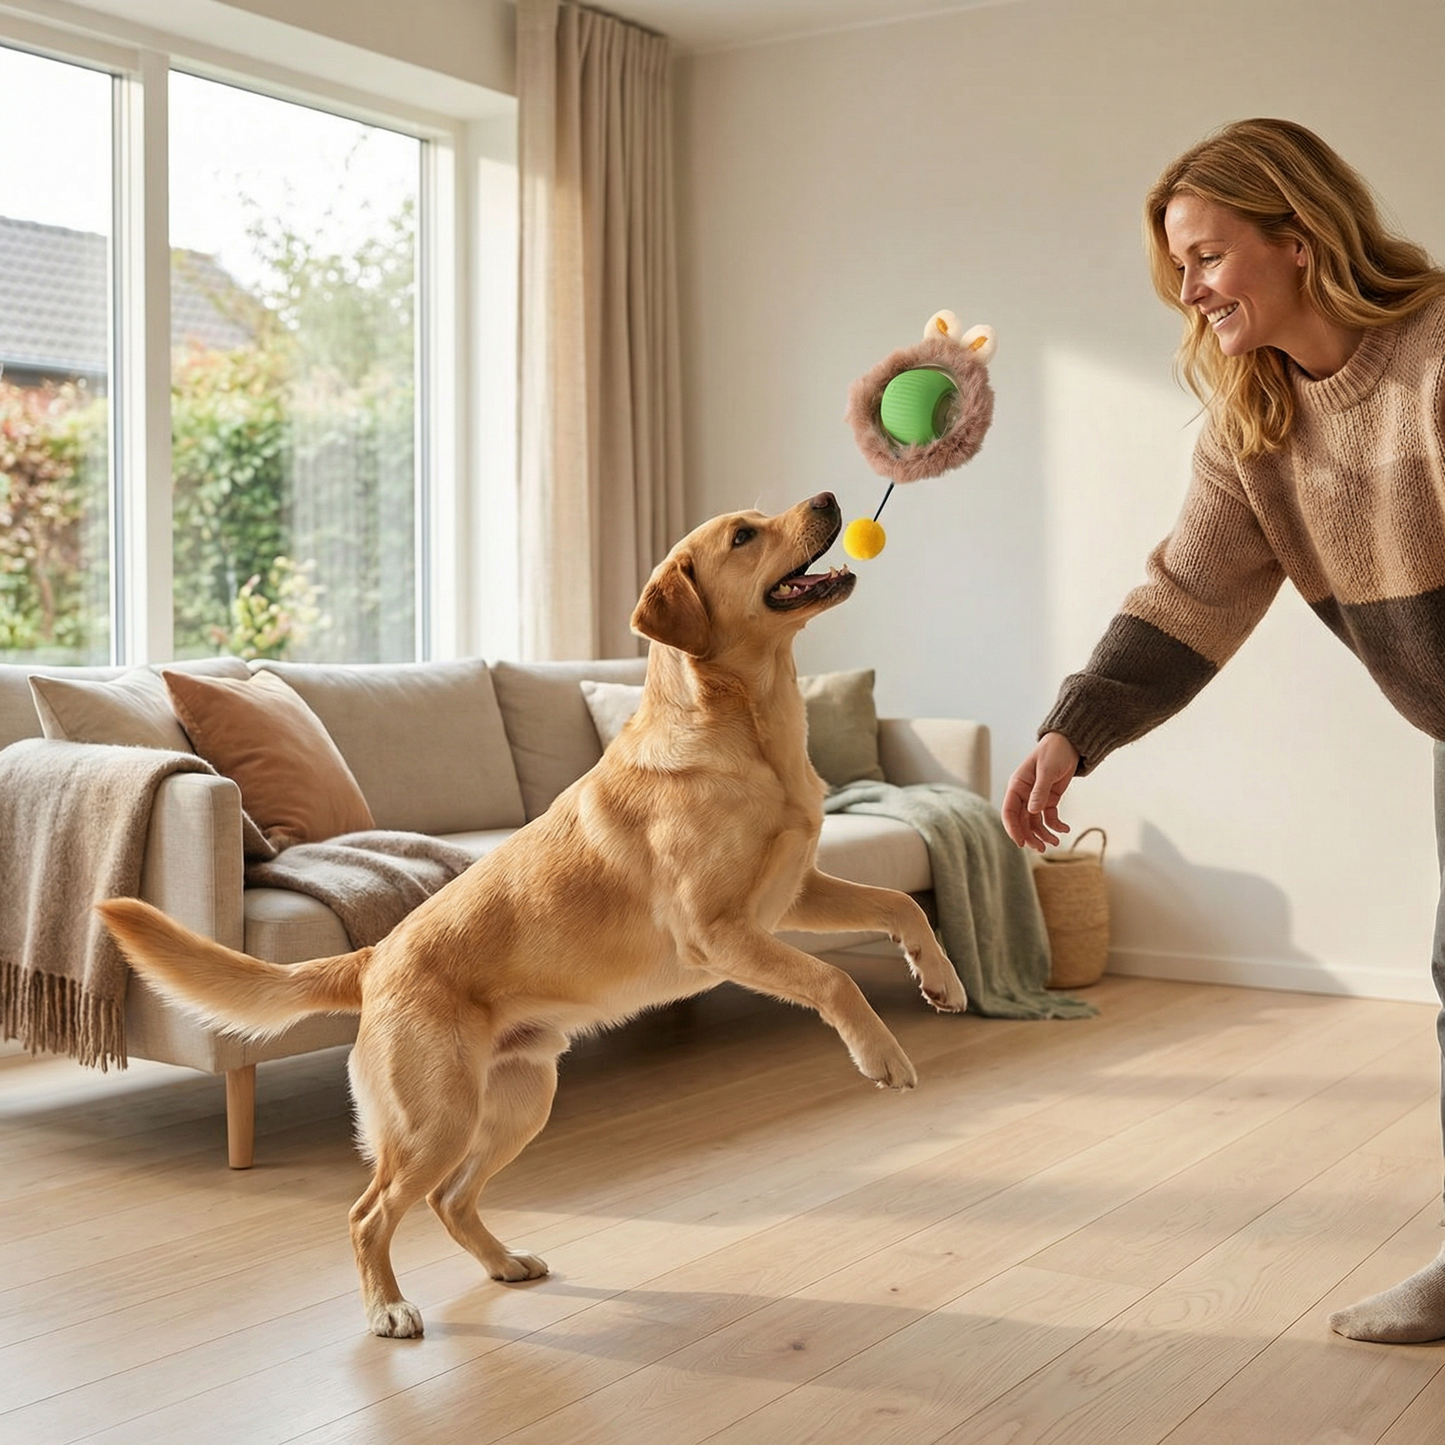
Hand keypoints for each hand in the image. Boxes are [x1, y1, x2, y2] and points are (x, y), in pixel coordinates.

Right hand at [1002, 732, 1080, 851]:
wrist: (1069, 744)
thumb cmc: (1053, 752)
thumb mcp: (1046, 770)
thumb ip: (1039, 791)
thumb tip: (1032, 811)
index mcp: (1017, 786)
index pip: (1009, 811)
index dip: (1013, 828)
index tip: (1020, 843)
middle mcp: (1024, 794)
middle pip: (1021, 821)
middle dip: (1030, 836)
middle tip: (1040, 849)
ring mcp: (1036, 798)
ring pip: (1034, 822)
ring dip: (1042, 834)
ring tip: (1054, 843)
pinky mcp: (1049, 799)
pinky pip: (1049, 817)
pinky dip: (1056, 825)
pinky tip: (1065, 830)